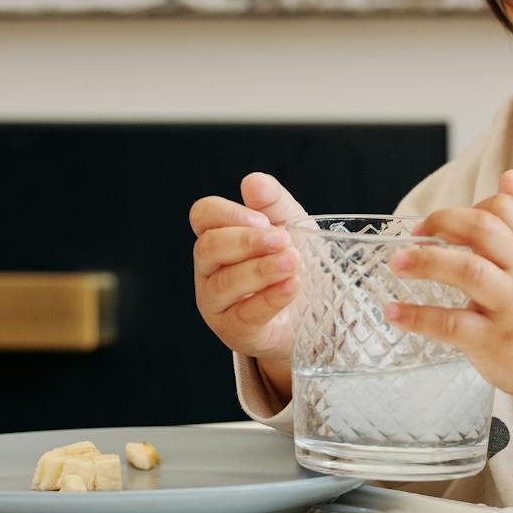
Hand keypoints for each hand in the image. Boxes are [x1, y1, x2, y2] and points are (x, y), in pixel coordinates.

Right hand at [189, 173, 308, 398]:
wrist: (310, 312)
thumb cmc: (288, 262)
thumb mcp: (289, 224)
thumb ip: (272, 202)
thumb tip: (252, 181)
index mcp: (217, 236)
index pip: (203, 215)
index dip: (228, 214)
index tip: (263, 220)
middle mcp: (208, 269)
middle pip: (209, 247)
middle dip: (246, 242)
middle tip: (283, 240)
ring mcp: (216, 302)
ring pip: (225, 283)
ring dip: (261, 270)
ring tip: (292, 263)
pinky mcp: (234, 331)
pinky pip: (245, 314)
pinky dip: (270, 299)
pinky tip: (291, 287)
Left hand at [386, 170, 512, 415]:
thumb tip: (511, 177)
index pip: (505, 209)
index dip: (470, 207)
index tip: (445, 222)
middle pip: (484, 230)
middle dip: (443, 223)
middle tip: (415, 233)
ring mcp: (510, 306)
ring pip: (468, 271)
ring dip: (426, 262)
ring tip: (398, 263)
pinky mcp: (492, 340)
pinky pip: (452, 324)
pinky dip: (419, 317)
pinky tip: (395, 313)